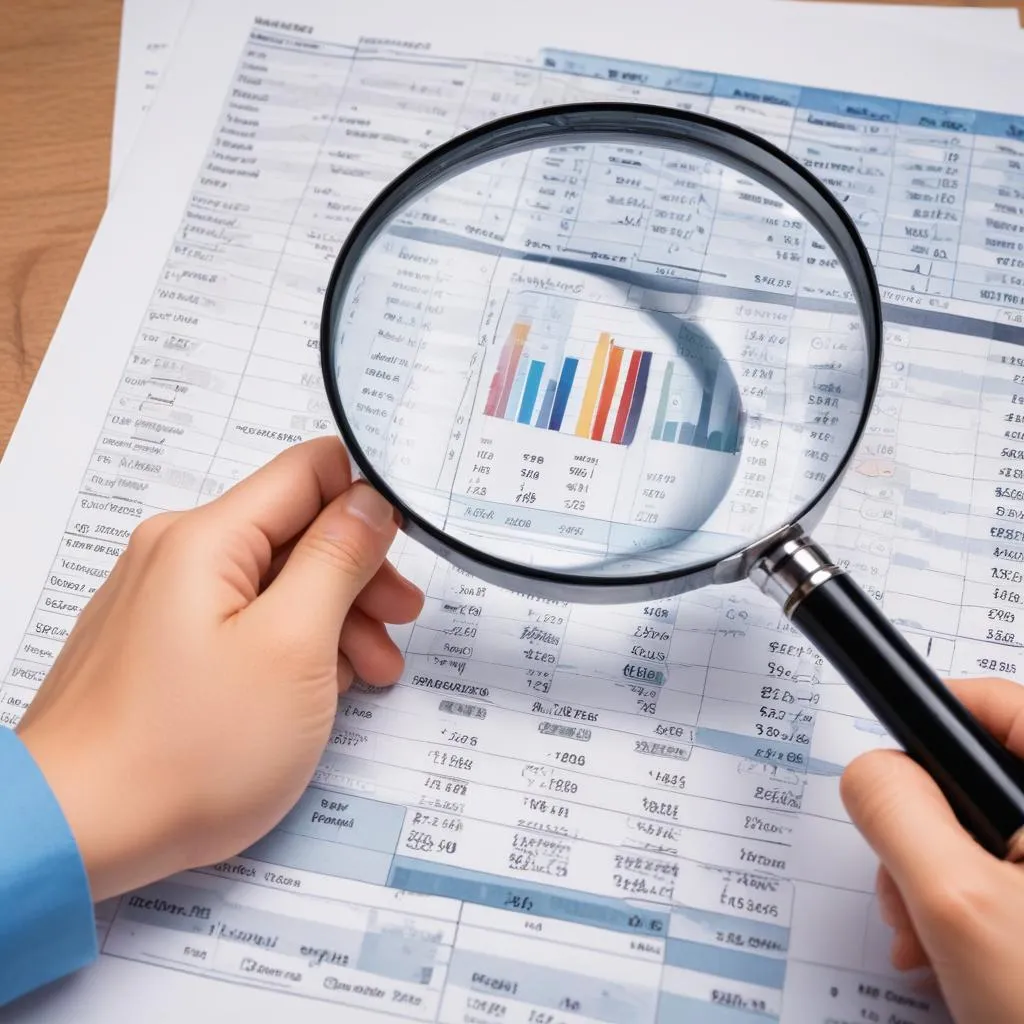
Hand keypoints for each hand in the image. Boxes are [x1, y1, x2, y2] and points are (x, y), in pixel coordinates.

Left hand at [15, 437, 422, 903]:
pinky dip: (286, 646)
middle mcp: (175, 556)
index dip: (368, 499)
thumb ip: (337, 560)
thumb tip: (368, 503)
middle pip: (293, 532)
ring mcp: (161, 603)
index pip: (309, 470)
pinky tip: (314, 691)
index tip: (405, 548)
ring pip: (270, 582)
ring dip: (329, 618)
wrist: (75, 834)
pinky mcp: (157, 647)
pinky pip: (238, 622)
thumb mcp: (293, 645)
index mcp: (206, 538)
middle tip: (400, 623)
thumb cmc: (185, 751)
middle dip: (357, 574)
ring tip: (367, 676)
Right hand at [840, 675, 1023, 1023]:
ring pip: (990, 834)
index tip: (889, 768)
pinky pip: (1008, 879)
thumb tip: (871, 769)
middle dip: (922, 830)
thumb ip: (896, 809)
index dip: (929, 721)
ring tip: (926, 940)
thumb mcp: (953, 900)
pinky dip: (969, 907)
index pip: (995, 704)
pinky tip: (953, 957)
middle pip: (985, 776)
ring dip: (937, 877)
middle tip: (906, 890)